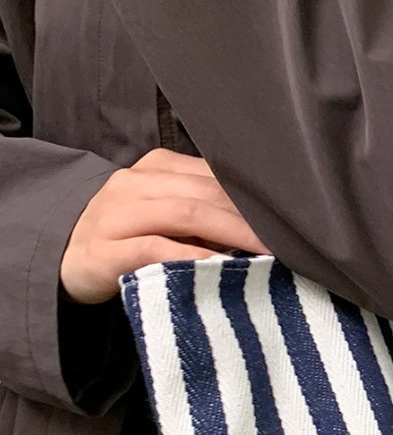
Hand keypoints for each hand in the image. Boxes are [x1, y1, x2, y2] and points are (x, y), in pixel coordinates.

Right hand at [60, 147, 270, 303]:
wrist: (61, 255)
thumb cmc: (127, 236)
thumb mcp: (164, 213)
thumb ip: (203, 210)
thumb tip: (262, 226)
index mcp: (155, 168)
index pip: (213, 175)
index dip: (253, 197)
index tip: (288, 218)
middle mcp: (134, 184)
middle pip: (204, 192)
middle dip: (250, 218)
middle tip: (286, 241)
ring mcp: (116, 215)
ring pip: (184, 213)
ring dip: (231, 233)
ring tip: (264, 253)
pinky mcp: (104, 251)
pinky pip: (155, 247)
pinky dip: (192, 256)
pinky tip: (219, 266)